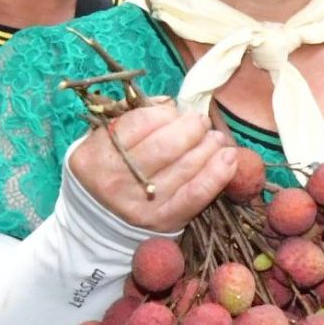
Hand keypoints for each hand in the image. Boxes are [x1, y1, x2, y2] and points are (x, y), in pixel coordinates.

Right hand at [67, 105, 238, 232]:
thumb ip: (132, 115)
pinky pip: (196, 194)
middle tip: (201, 122)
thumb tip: (170, 103)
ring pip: (185, 167)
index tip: (177, 112)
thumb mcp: (104, 139)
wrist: (99, 221)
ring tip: (216, 138)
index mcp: (96, 154)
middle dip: (192, 128)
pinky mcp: (163, 220)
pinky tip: (228, 159)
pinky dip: (218, 174)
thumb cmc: (109, 168)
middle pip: (166, 146)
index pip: (140, 123)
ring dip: (209, 147)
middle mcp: (115, 180)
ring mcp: (141, 204)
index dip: (166, 113)